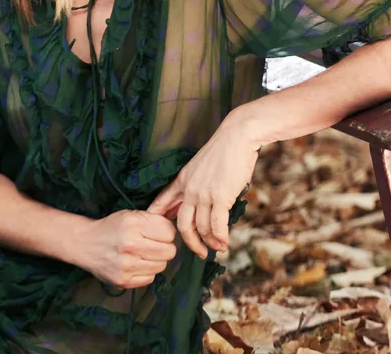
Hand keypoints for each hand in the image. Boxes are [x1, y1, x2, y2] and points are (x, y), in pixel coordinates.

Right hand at [73, 209, 177, 289]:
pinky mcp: (124, 281)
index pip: (169, 232)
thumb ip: (153, 220)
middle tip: (153, 245)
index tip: (158, 233)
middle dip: (164, 247)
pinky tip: (136, 264)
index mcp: (133, 224)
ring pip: (162, 266)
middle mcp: (131, 245)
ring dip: (156, 260)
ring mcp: (127, 265)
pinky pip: (150, 278)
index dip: (166, 232)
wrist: (85, 244)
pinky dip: (146, 272)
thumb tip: (177, 229)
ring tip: (143, 254)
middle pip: (169, 251)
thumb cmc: (111, 227)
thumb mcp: (130, 215)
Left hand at [146, 121, 258, 258]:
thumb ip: (194, 184)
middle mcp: (189, 189)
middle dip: (190, 242)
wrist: (236, 137)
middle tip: (199, 252)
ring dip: (211, 242)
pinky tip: (225, 242)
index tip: (154, 231)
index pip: (162, 202)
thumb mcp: (199, 166)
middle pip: (182, 224)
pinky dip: (221, 238)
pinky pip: (217, 226)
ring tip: (218, 247)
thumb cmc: (222, 152)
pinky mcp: (220, 198)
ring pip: (201, 228)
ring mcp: (203, 194)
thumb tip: (196, 203)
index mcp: (182, 180)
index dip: (156, 218)